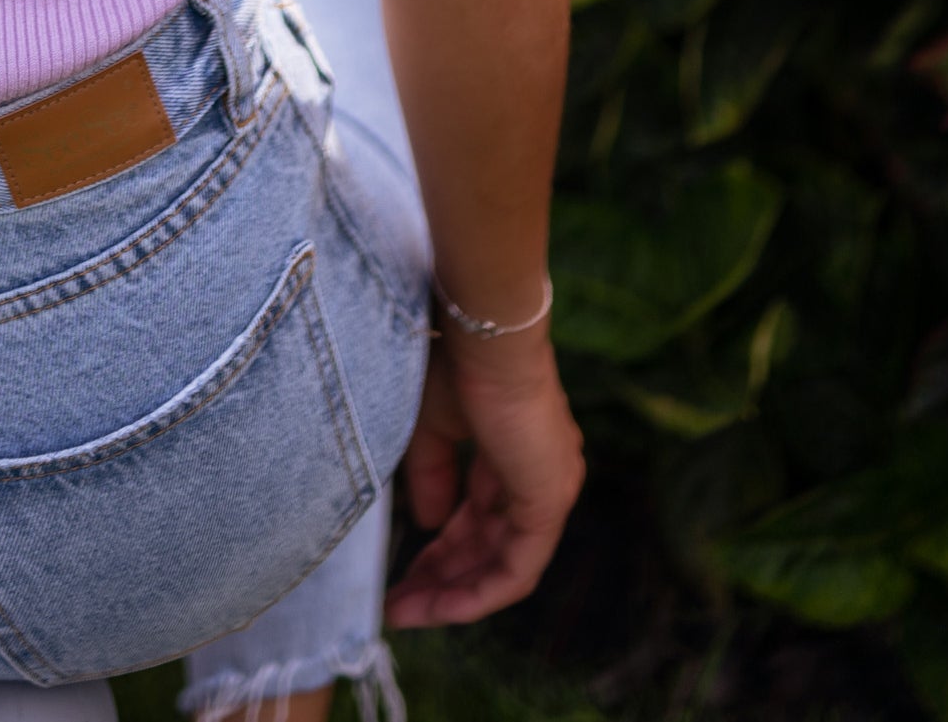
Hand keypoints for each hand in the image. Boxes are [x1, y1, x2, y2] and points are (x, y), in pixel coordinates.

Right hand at [385, 326, 583, 626]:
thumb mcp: (431, 426)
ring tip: (405, 611)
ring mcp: (550, 491)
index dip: (441, 550)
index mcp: (515, 453)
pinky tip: (440, 605)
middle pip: (489, 548)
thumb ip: (432, 476)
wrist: (483, 336)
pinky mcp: (550, 504)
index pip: (481, 518)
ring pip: (502, 565)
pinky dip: (479, 592)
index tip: (400, 573)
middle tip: (397, 603)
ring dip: (453, 593)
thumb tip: (432, 523)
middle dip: (441, 579)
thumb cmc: (454, 363)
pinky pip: (517, 569)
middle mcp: (540, 477)